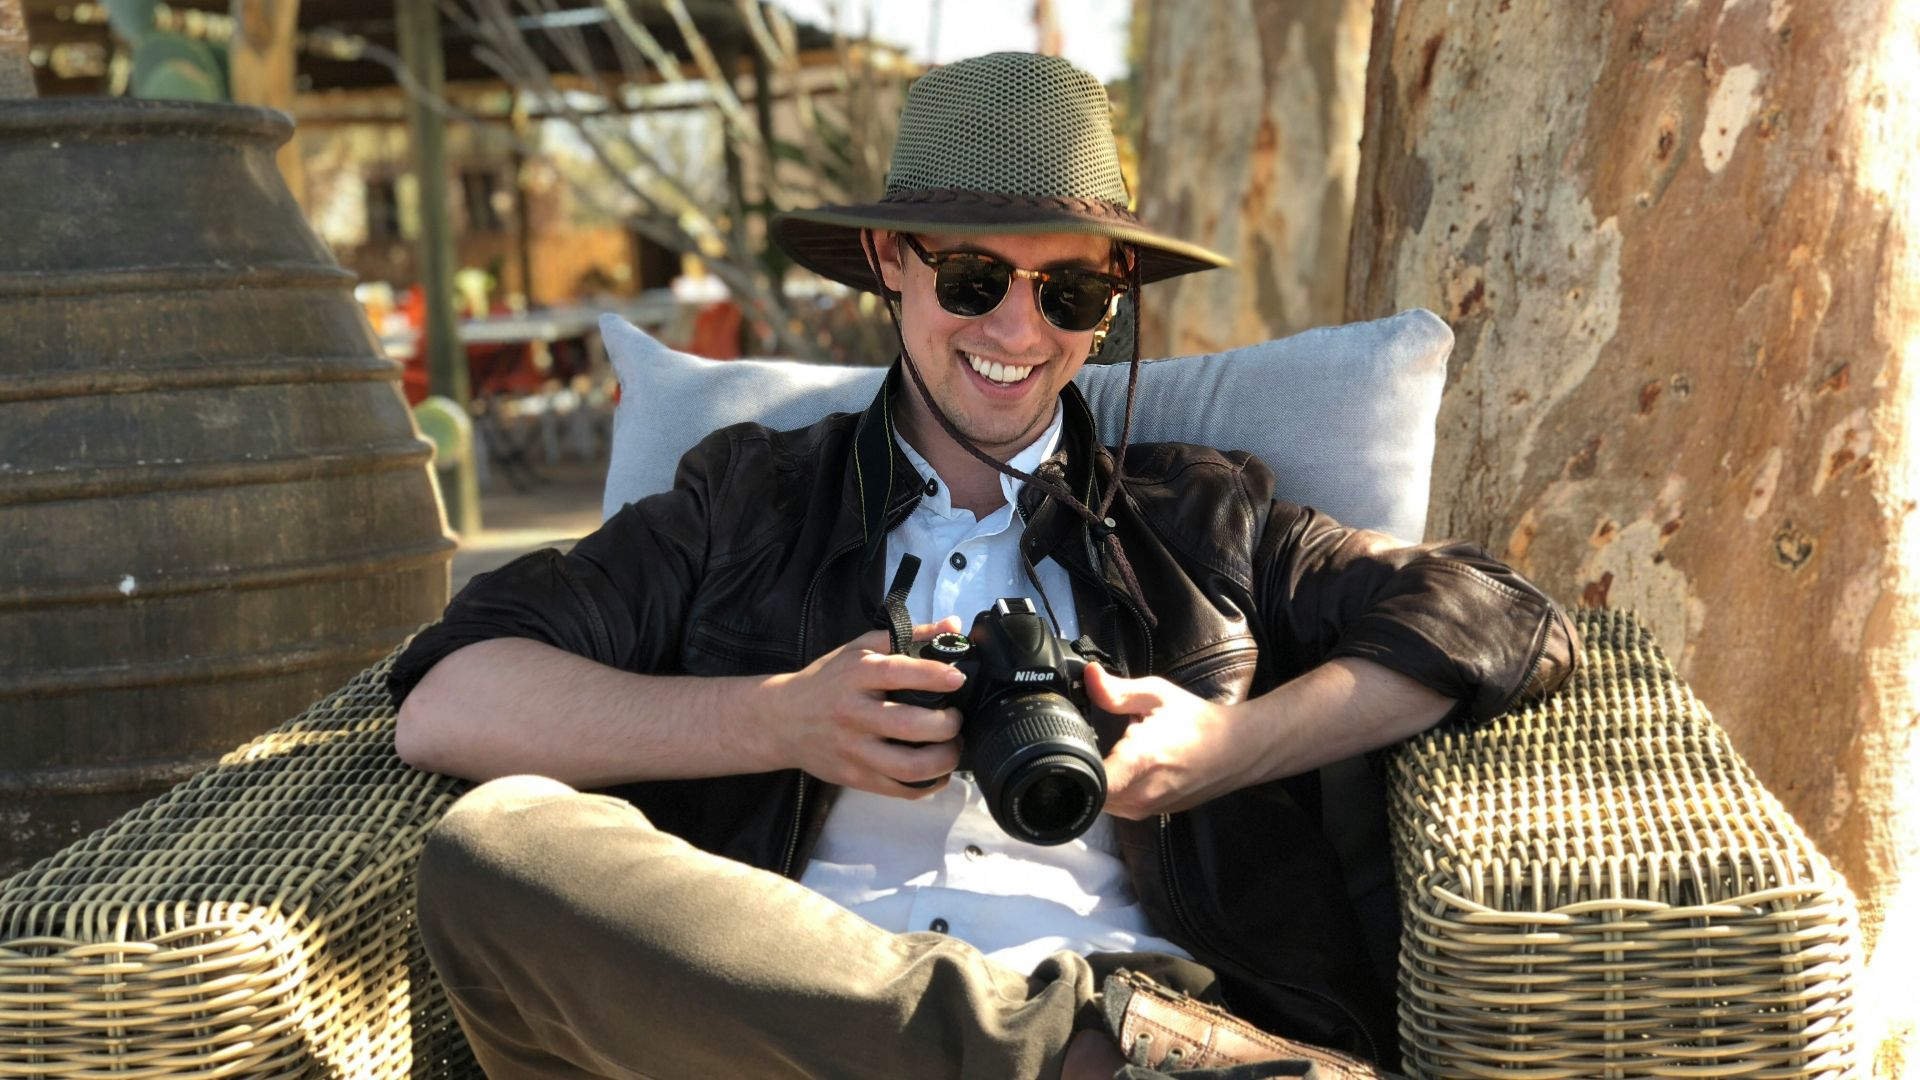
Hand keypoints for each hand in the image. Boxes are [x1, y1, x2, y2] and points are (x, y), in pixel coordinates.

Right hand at [759, 617, 966, 797]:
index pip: (897, 673)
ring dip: (944, 759)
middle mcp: (853, 714)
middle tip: (957, 718)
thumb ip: (908, 635)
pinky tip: (939, 770)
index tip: (958, 679)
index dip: (933, 676)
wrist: (781, 721)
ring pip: (908, 766)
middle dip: (947, 724)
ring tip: (953, 747)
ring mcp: (853, 750)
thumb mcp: (859, 649)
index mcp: (855, 676)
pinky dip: (930, 784)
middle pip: (909, 726)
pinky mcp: (854, 777)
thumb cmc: (828, 681)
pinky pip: (901, 790)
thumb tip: (953, 626)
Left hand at [1086, 663, 1262, 818]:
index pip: (1091, 782)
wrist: (1238, 751)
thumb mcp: (1156, 695)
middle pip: (1090, 793)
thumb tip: (1089, 675)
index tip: (1069, 750)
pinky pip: (1120, 808)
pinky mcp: (1153, 815)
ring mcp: (1149, 808)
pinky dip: (1115, 791)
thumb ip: (1116, 691)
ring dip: (1100, 783)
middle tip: (1090, 748)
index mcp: (1140, 760)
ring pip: (1103, 803)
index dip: (1072, 768)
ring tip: (1111, 757)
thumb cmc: (1198, 722)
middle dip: (1083, 772)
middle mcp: (1142, 792)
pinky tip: (1126, 770)